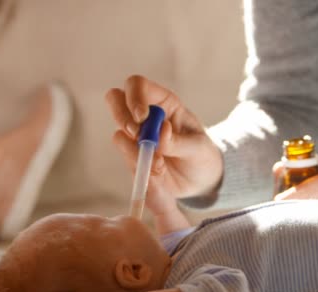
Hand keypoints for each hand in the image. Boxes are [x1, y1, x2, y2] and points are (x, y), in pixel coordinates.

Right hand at [106, 75, 223, 200]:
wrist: (201, 180)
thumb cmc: (201, 154)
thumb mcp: (198, 147)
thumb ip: (179, 141)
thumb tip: (162, 130)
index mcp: (163, 102)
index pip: (137, 85)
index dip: (134, 97)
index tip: (142, 117)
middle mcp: (144, 116)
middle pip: (115, 100)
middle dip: (121, 117)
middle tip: (136, 135)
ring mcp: (135, 137)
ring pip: (119, 134)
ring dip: (136, 150)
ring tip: (160, 164)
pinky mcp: (133, 158)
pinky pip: (126, 159)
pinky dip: (140, 166)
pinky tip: (158, 172)